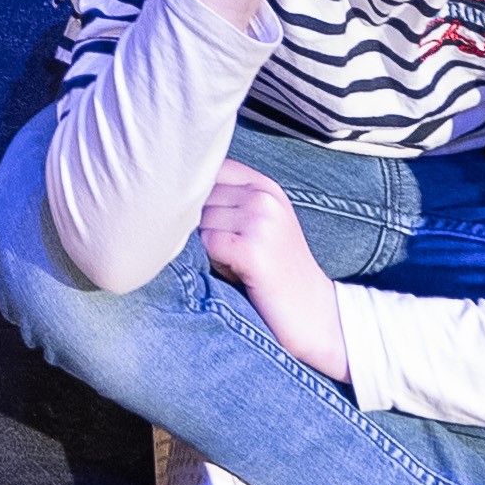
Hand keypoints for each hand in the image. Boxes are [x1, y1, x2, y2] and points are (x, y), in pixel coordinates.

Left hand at [199, 161, 355, 377]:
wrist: (316, 315)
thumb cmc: (278, 274)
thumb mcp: (261, 224)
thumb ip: (228, 201)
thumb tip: (168, 190)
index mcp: (264, 185)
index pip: (207, 168)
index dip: (195, 195)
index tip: (203, 218)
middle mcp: (263, 196)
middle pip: (198, 197)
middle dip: (201, 226)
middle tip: (230, 252)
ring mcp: (260, 221)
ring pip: (199, 222)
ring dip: (208, 248)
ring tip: (236, 264)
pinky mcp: (253, 249)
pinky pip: (208, 245)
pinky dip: (215, 263)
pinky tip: (238, 274)